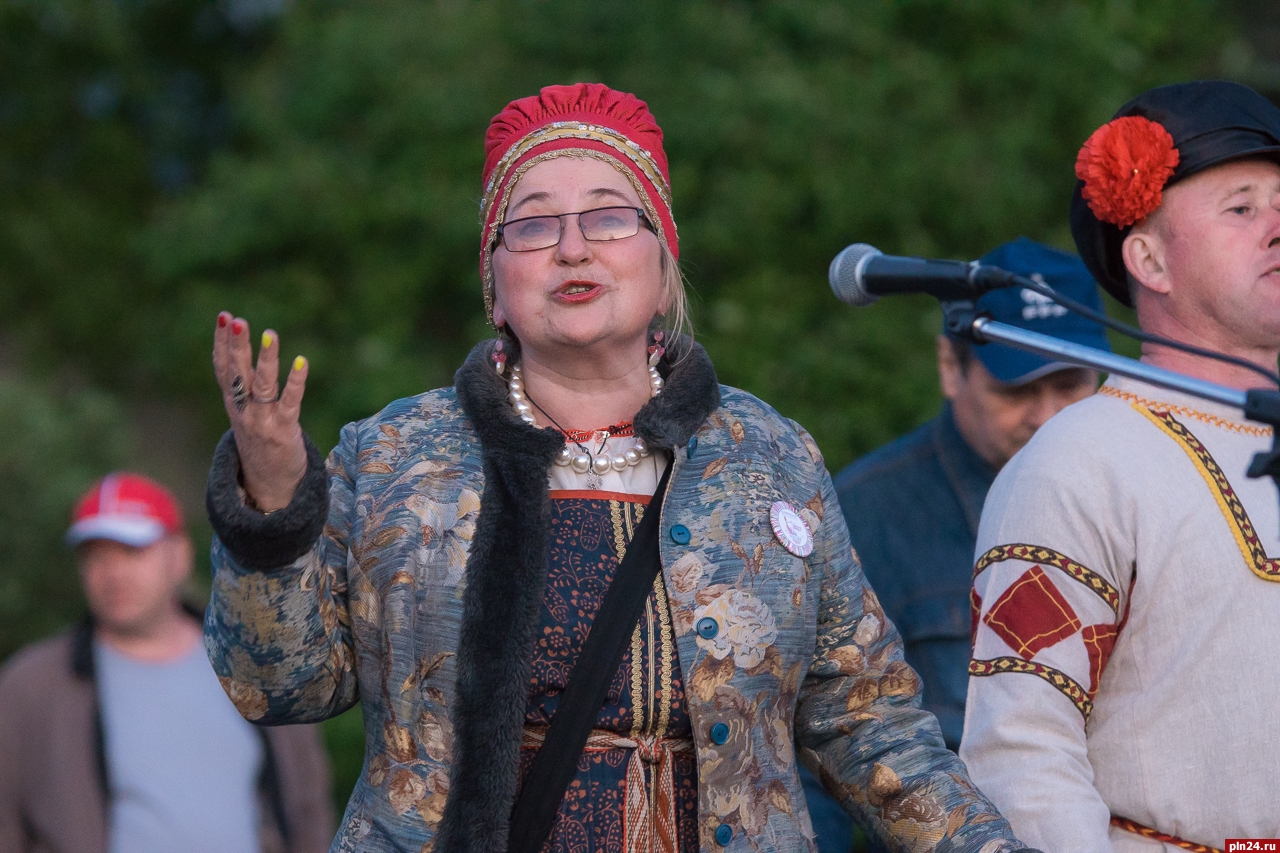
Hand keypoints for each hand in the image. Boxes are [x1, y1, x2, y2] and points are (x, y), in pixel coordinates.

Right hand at [212, 311, 309, 511]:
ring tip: (270, 334)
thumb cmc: (260, 443)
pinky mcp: (284, 430)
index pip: (223, 368)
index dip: (222, 343)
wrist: (269, 487)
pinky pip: (290, 402)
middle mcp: (244, 411)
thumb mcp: (245, 414)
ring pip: (262, 385)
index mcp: (233, 404)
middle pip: (237, 373)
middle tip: (236, 320)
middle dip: (236, 346)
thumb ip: (242, 387)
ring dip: (266, 359)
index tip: (223, 317)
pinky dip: (295, 382)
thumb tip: (239, 353)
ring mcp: (263, 421)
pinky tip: (301, 361)